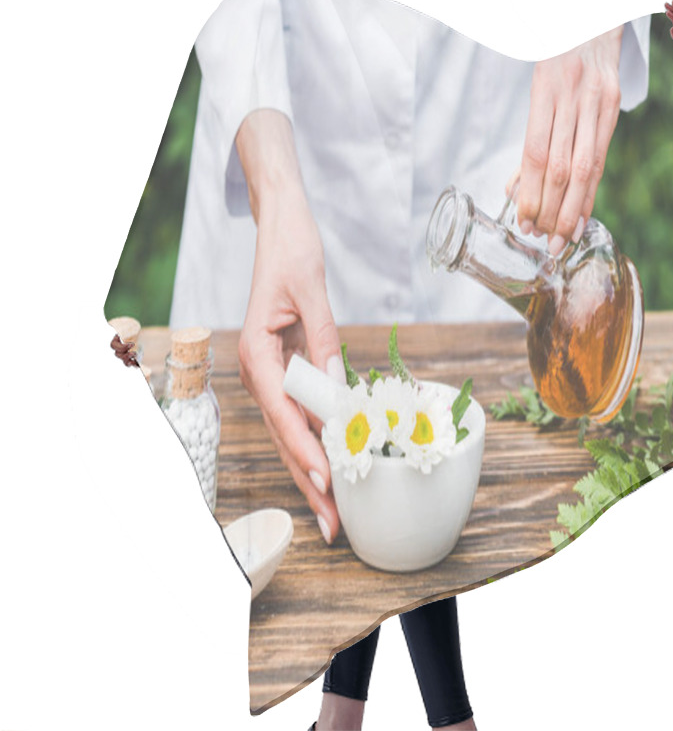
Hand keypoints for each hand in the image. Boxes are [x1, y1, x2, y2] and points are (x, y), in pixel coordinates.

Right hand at [235, 110, 345, 544]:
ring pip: (291, 432)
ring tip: (335, 510)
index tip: (328, 483)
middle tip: (334, 524)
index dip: (306, 452)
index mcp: (256, 353)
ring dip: (312, 470)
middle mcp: (257, 370)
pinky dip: (316, 442)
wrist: (281, 226)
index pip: (284, 414)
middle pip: (285, 436)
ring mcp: (269, 373)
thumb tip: (338, 391)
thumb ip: (322, 342)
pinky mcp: (284, 368)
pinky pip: (299, 413)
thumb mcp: (311, 293)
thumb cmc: (292, 251)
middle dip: (309, 481)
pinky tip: (332, 465)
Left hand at [509, 25, 624, 255]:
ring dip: (572, 210)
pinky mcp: (615, 104)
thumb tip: (516, 190)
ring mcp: (598, 101)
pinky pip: (602, 158)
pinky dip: (590, 193)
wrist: (592, 13)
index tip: (524, 221)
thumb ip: (530, 139)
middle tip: (541, 239)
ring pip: (585, 168)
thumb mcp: (536, 87)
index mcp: (545, 90)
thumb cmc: (556, 53)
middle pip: (561, 168)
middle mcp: (573, 97)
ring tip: (561, 240)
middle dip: (550, 210)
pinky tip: (582, 217)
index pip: (536, 155)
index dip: (531, 193)